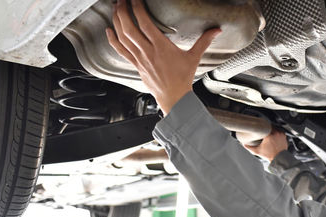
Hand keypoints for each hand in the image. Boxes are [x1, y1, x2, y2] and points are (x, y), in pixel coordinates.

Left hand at [106, 0, 220, 114]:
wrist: (174, 97)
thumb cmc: (182, 79)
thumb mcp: (194, 57)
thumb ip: (204, 41)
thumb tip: (216, 30)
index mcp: (161, 47)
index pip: (145, 23)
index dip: (138, 8)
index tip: (135, 0)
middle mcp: (148, 52)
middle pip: (129, 28)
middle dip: (123, 11)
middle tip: (122, 0)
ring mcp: (140, 59)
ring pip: (123, 37)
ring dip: (117, 21)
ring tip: (116, 9)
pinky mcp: (136, 65)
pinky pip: (121, 51)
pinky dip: (113, 40)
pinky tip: (109, 31)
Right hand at [243, 129, 287, 161]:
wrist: (279, 158)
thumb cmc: (269, 155)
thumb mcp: (257, 151)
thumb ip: (249, 147)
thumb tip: (244, 144)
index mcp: (269, 135)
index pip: (265, 126)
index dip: (262, 126)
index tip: (260, 127)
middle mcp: (276, 133)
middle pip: (270, 126)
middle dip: (267, 128)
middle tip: (264, 130)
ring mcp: (280, 134)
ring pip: (275, 128)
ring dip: (272, 129)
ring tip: (269, 132)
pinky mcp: (284, 136)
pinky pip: (280, 131)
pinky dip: (277, 132)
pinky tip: (274, 135)